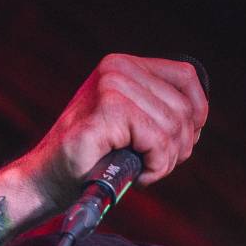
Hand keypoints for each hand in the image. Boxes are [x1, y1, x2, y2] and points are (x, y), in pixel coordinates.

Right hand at [6, 54, 208, 209]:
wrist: (46, 180)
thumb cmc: (90, 158)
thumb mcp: (129, 124)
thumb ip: (157, 110)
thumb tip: (198, 117)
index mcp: (123, 65)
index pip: (186, 76)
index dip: (197, 111)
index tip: (182, 141)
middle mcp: (116, 69)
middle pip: (184, 108)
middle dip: (179, 146)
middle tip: (155, 165)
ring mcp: (110, 87)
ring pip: (173, 128)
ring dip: (165, 161)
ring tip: (141, 171)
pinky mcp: (107, 112)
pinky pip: (157, 141)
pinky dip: (154, 167)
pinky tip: (135, 175)